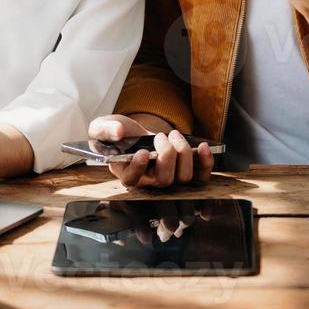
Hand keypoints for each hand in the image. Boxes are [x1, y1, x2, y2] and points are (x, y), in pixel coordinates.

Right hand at [87, 115, 212, 188]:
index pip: (132, 180)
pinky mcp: (185, 171)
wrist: (136, 134)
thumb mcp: (103, 127)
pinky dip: (205, 162)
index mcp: (125, 173)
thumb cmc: (118, 134)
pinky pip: (201, 176)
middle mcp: (148, 181)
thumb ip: (105, 129)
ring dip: (183, 153)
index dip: (139, 168)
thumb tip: (117, 131)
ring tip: (173, 135)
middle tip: (160, 137)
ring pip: (183, 177)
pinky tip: (202, 146)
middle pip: (164, 180)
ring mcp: (169, 178)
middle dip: (167, 155)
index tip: (143, 151)